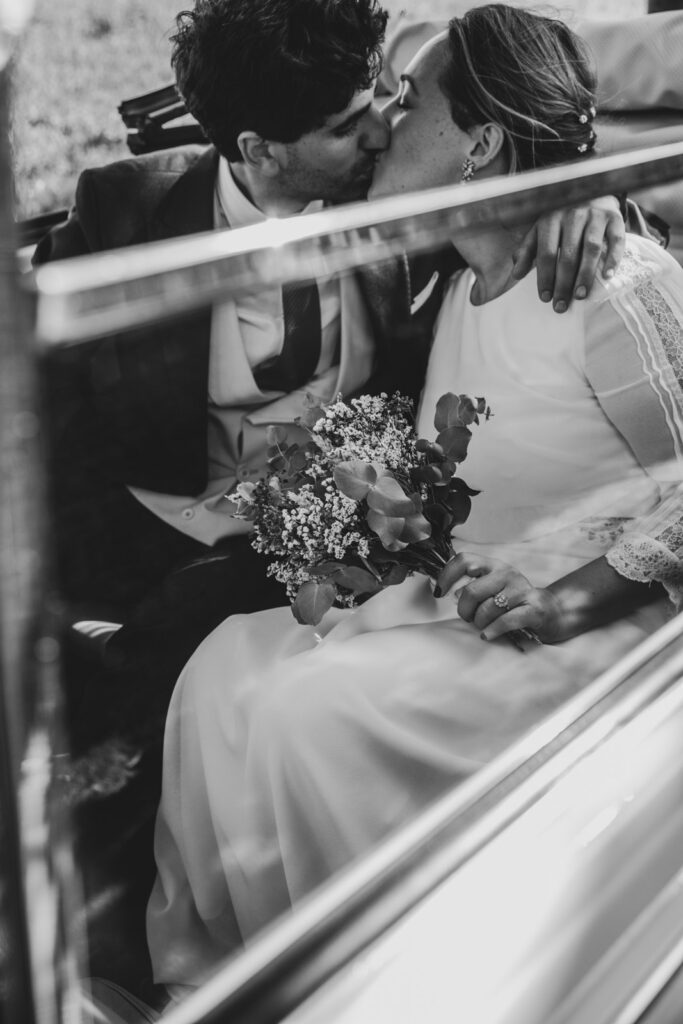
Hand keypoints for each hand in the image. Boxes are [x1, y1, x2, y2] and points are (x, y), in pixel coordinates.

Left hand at [434, 552, 563, 644]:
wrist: (549, 611)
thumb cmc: (512, 601)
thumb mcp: (492, 587)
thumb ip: (472, 586)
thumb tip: (452, 593)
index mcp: (493, 565)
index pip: (464, 560)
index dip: (447, 575)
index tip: (440, 592)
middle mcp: (507, 573)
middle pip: (471, 591)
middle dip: (464, 611)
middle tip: (468, 618)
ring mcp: (521, 590)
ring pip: (486, 609)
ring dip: (480, 623)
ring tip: (484, 626)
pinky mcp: (533, 608)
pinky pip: (505, 621)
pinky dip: (492, 630)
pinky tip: (487, 635)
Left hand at [511, 196, 625, 313]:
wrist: (592, 192)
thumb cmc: (562, 220)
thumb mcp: (540, 230)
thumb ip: (527, 250)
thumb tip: (515, 274)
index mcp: (551, 219)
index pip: (545, 252)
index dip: (545, 277)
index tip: (545, 298)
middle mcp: (573, 214)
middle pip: (568, 254)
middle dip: (563, 283)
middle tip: (561, 305)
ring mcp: (595, 215)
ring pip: (591, 248)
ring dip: (585, 275)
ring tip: (580, 296)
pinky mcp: (615, 217)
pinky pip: (616, 239)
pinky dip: (613, 258)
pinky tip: (607, 276)